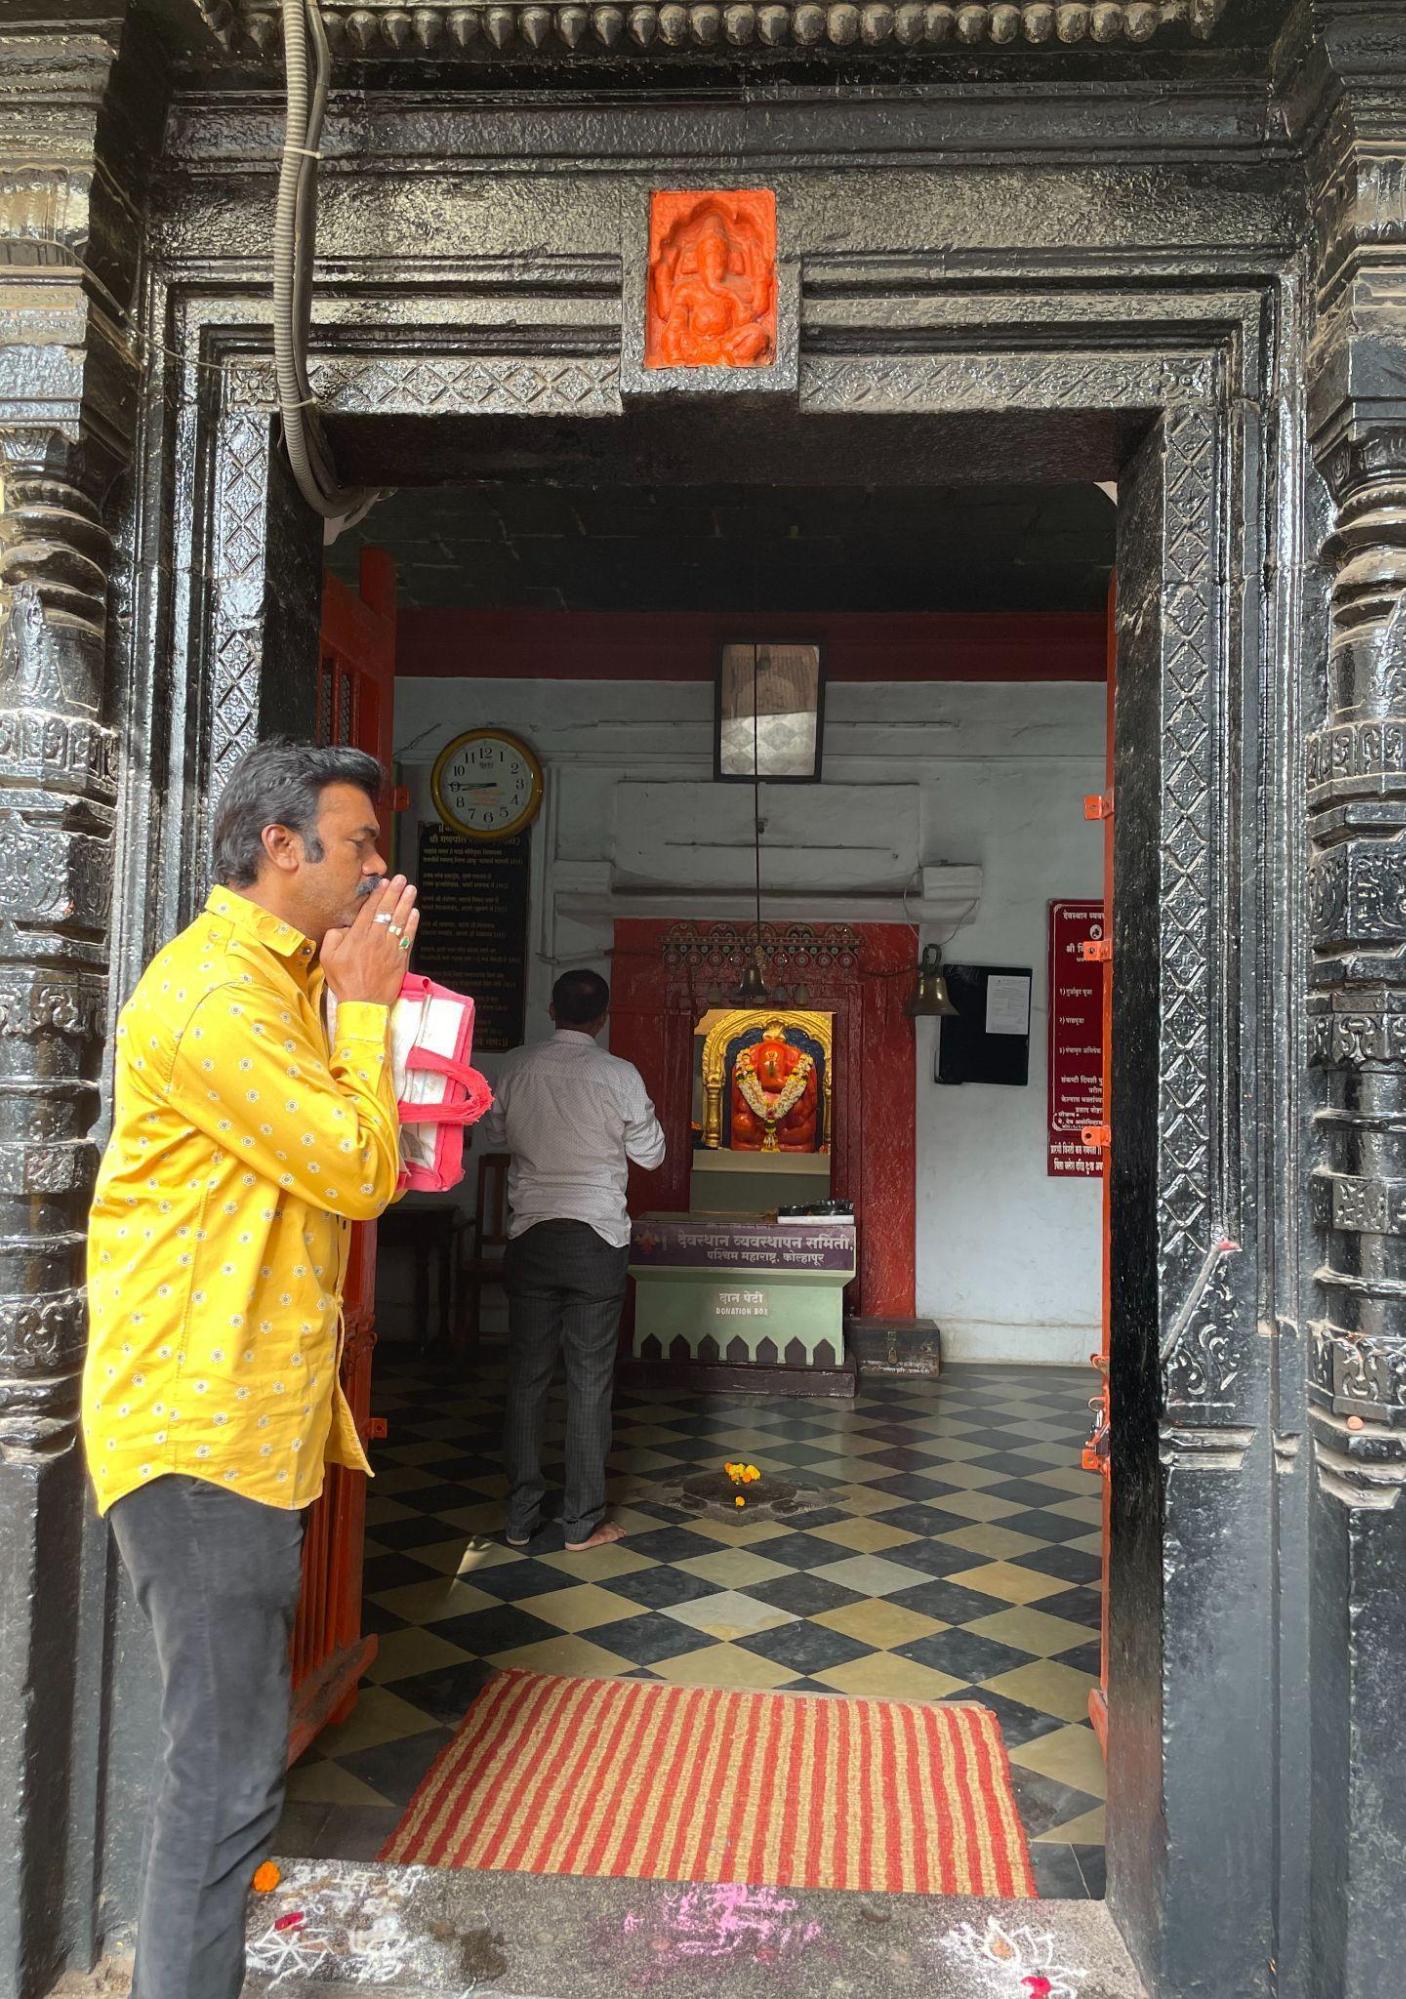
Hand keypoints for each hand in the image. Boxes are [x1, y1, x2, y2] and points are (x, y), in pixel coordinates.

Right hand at [320, 875, 419, 1006]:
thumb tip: (343, 926)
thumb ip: (333, 937)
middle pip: (387, 911)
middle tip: (402, 880)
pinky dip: (412, 924)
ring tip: (411, 890)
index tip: (384, 883)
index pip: (370, 910)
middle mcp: (375, 940)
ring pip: (399, 921)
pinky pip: (408, 937)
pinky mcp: (401, 959)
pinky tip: (415, 913)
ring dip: (406, 904)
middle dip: (395, 893)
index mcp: (357, 937)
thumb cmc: (344, 982)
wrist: (363, 1004)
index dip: (378, 895)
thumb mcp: (328, 959)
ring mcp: (390, 949)